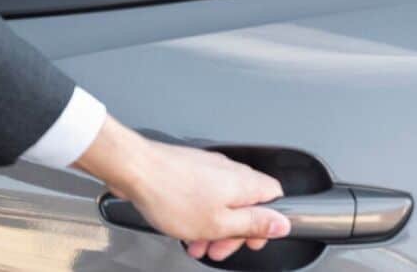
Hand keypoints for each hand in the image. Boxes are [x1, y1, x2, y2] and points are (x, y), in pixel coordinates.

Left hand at [74, 117, 289, 261]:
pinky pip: (200, 196)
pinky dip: (196, 214)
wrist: (134, 169)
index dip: (267, 223)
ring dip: (211, 227)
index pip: (275, 198)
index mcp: (244, 183)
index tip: (252, 240)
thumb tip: (282, 224)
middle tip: (218, 249)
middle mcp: (229, 171)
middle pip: (246, 204)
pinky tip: (182, 228)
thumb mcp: (219, 223)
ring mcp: (207, 168)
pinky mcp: (187, 169)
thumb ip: (253, 223)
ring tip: (196, 245)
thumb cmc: (171, 193)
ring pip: (220, 202)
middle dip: (233, 231)